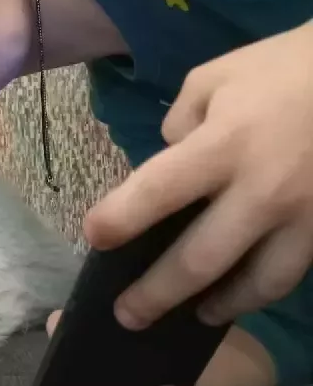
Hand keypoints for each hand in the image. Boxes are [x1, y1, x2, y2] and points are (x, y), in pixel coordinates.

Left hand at [85, 21, 312, 328]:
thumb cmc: (283, 69)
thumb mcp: (215, 77)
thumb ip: (181, 122)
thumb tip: (171, 158)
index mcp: (224, 144)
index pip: (158, 190)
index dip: (120, 219)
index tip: (93, 237)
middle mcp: (261, 190)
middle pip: (200, 259)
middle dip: (157, 294)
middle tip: (126, 316)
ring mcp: (303, 217)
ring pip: (255, 284)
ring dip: (218, 306)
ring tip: (193, 315)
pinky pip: (291, 272)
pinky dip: (262, 290)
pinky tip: (244, 293)